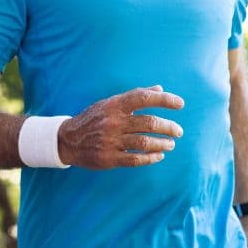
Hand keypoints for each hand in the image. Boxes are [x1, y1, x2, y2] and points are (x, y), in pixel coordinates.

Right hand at [58, 85, 183, 168]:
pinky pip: (135, 159)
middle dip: (168, 127)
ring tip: (171, 144)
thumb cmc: (94, 119)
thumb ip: (135, 96)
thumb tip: (159, 88)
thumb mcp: (110, 103)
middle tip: (178, 131)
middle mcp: (113, 122)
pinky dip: (151, 158)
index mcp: (114, 105)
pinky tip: (159, 156)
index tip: (180, 104)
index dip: (164, 100)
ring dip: (162, 143)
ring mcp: (110, 141)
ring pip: (144, 142)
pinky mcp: (109, 158)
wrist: (67, 140)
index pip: (143, 98)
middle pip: (148, 123)